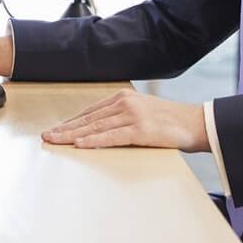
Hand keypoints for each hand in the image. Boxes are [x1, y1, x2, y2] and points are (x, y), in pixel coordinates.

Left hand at [41, 88, 208, 151]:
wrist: (195, 123)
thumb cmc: (168, 121)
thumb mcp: (141, 111)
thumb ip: (120, 116)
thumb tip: (98, 129)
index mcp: (122, 97)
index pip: (90, 112)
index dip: (71, 122)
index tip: (55, 129)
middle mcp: (124, 103)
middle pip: (88, 119)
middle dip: (65, 129)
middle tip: (46, 136)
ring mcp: (132, 116)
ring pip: (95, 128)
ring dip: (72, 136)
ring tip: (55, 141)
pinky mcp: (141, 130)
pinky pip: (112, 137)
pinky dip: (94, 141)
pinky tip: (80, 144)